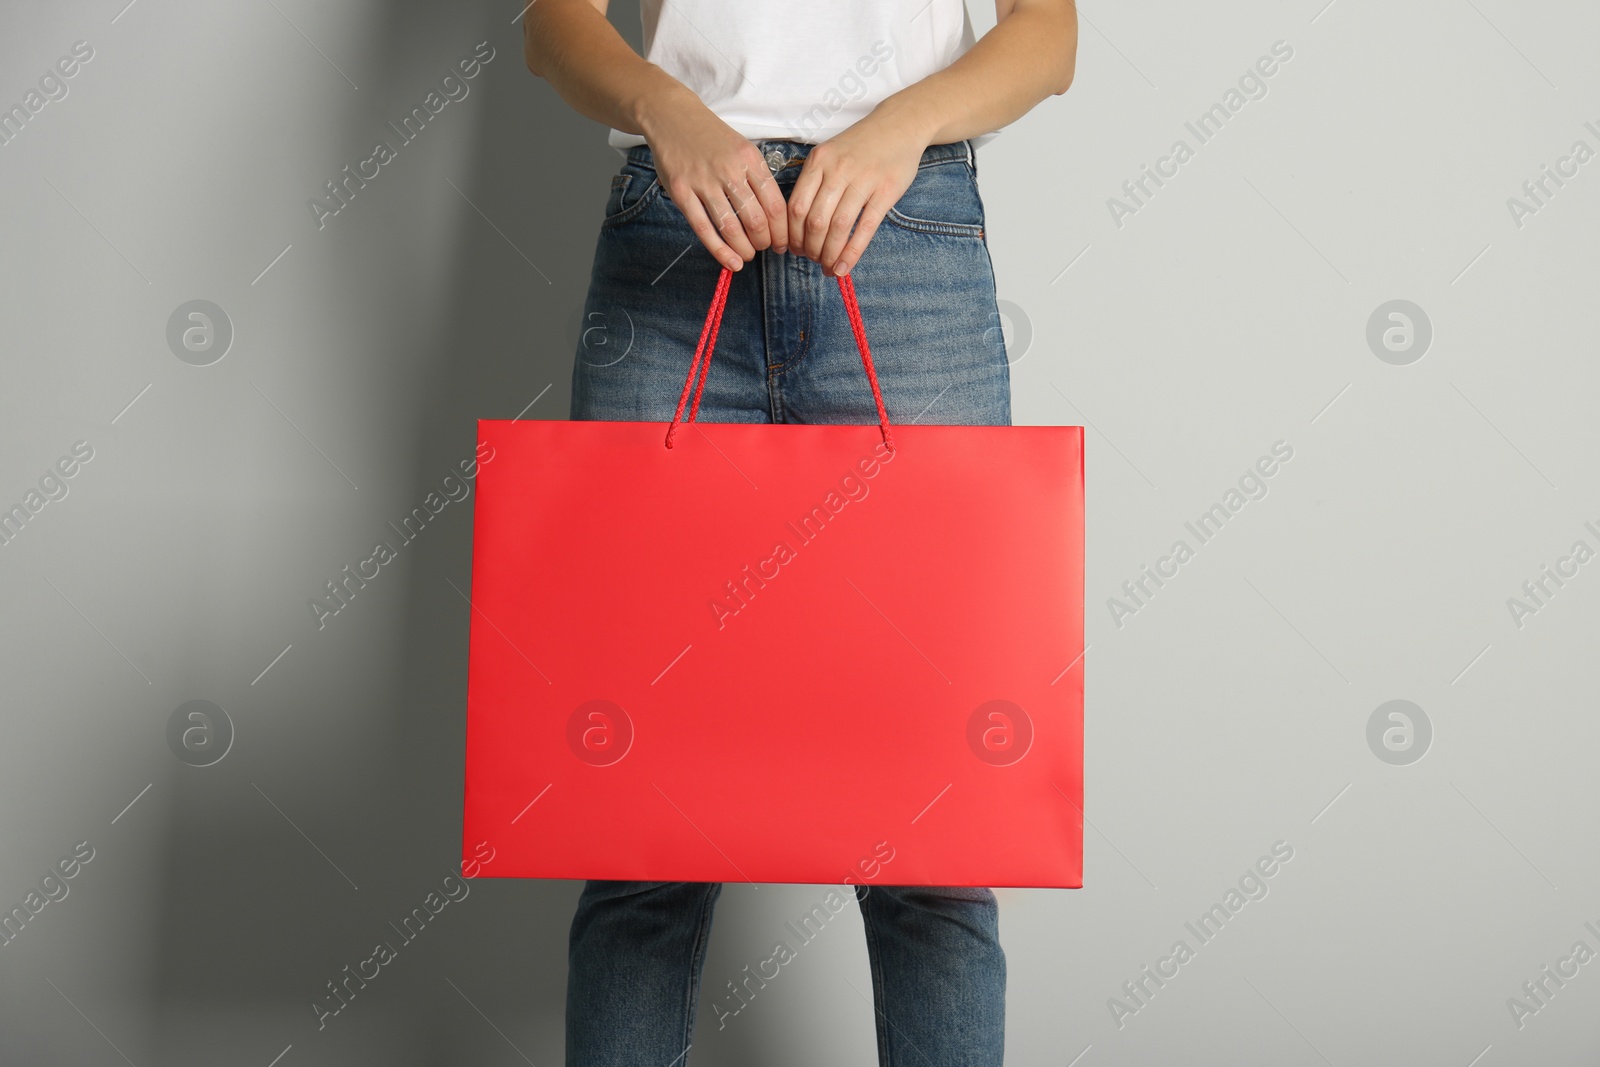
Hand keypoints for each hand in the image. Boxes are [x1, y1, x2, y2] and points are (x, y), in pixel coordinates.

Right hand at [641, 86, 788, 271]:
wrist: (673, 117)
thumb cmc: (712, 138)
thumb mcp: (743, 149)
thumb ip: (757, 178)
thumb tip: (774, 217)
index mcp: (750, 160)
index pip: (775, 204)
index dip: (782, 231)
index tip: (782, 243)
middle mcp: (729, 170)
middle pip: (756, 220)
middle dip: (764, 242)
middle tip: (764, 249)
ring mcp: (703, 181)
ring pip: (731, 227)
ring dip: (744, 249)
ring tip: (747, 256)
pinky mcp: (681, 191)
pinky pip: (703, 228)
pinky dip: (719, 250)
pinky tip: (729, 262)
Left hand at [787, 115, 925, 276]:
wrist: (900, 124)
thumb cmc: (861, 145)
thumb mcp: (830, 154)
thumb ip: (815, 182)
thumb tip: (800, 225)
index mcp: (818, 161)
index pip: (796, 207)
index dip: (793, 235)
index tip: (795, 249)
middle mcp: (837, 170)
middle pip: (815, 221)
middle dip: (810, 249)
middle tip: (813, 260)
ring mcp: (863, 180)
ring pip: (838, 227)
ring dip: (830, 254)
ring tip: (829, 267)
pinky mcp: (886, 191)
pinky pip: (865, 228)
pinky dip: (852, 253)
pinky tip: (845, 267)